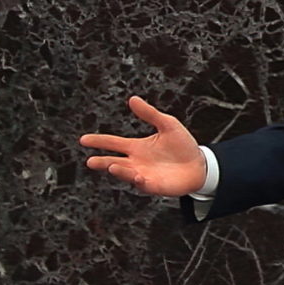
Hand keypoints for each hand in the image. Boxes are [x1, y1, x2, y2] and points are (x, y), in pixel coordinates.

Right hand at [81, 96, 205, 196]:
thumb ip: (150, 114)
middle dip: (102, 162)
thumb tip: (133, 98)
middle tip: (91, 161)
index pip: (114, 143)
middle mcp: (136, 162)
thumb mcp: (168, 125)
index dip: (99, 141)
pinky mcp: (154, 185)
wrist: (200, 164)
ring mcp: (143, 174)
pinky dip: (138, 180)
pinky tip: (137, 175)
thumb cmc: (183, 145)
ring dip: (119, 171)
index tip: (84, 139)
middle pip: (114, 162)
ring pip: (126, 174)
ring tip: (111, 166)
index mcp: (137, 147)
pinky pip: (142, 184)